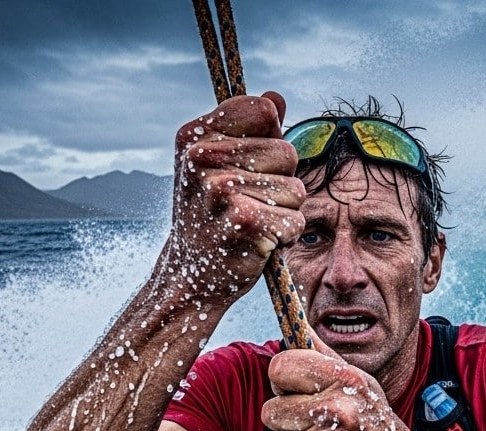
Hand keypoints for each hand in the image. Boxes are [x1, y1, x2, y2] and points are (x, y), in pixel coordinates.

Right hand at [165, 91, 305, 300]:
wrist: (189, 276)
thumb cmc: (212, 217)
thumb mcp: (219, 167)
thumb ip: (249, 131)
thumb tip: (276, 99)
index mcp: (194, 137)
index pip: (263, 110)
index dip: (268, 138)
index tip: (246, 164)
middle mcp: (203, 158)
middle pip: (288, 151)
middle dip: (279, 180)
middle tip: (246, 203)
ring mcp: (222, 190)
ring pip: (296, 188)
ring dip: (283, 211)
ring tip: (250, 223)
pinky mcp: (245, 222)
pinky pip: (296, 220)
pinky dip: (284, 236)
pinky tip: (256, 243)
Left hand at [261, 343, 454, 430]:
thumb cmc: (378, 428)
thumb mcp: (363, 385)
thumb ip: (326, 357)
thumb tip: (299, 329)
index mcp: (346, 380)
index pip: (279, 368)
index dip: (283, 382)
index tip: (296, 392)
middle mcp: (337, 409)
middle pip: (271, 411)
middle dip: (287, 422)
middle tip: (315, 427)